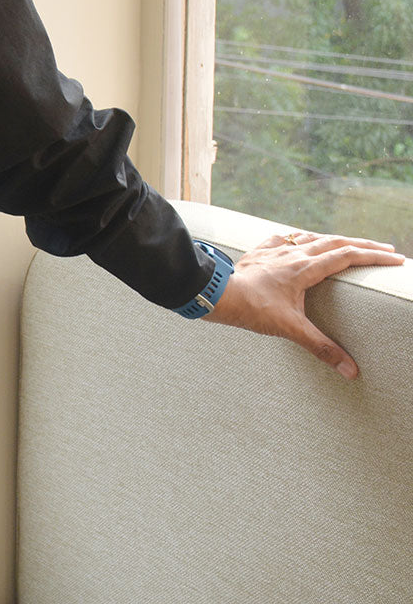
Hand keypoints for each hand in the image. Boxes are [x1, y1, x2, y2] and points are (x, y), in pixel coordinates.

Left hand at [203, 229, 404, 378]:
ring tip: (350, 243)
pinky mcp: (259, 252)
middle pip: (334, 242)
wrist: (215, 292)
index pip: (347, 257)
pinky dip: (301, 238)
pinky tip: (300, 240)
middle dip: (363, 246)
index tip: (396, 259)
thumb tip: (352, 371)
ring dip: (335, 240)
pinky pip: (285, 239)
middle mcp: (292, 254)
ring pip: (311, 238)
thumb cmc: (251, 309)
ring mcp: (274, 250)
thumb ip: (322, 348)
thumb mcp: (290, 329)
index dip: (373, 258)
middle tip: (385, 250)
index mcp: (304, 268)